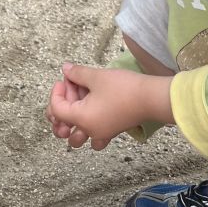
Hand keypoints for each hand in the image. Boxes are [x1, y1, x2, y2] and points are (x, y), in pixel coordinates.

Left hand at [46, 63, 171, 149]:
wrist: (151, 98)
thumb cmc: (124, 88)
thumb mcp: (96, 77)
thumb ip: (77, 74)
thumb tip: (65, 69)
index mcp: (81, 118)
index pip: (56, 109)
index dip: (56, 92)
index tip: (66, 79)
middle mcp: (89, 131)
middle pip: (62, 128)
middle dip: (60, 109)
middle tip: (70, 92)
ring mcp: (101, 133)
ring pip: (77, 137)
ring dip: (72, 123)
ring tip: (77, 105)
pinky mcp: (111, 131)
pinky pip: (94, 137)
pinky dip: (88, 129)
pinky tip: (92, 112)